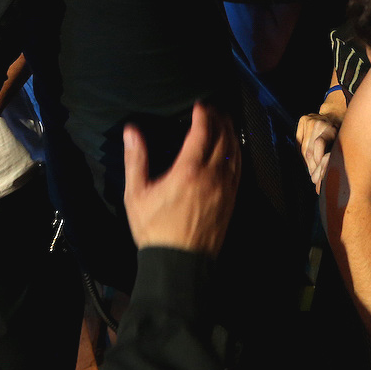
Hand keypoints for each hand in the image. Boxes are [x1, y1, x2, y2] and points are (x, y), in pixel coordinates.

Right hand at [123, 102, 240, 255]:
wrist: (178, 264)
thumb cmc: (154, 229)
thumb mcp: (136, 194)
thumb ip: (136, 160)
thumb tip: (131, 131)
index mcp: (188, 171)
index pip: (203, 132)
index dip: (204, 115)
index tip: (200, 105)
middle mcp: (212, 176)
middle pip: (224, 138)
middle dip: (220, 119)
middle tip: (213, 110)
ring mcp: (225, 189)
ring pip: (235, 152)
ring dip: (231, 134)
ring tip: (225, 123)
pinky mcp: (231, 201)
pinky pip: (239, 170)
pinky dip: (236, 153)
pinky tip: (232, 150)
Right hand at [296, 111, 340, 188]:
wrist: (337, 113)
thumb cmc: (343, 132)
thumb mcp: (345, 143)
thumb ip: (337, 155)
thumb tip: (332, 175)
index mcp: (331, 128)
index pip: (319, 144)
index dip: (317, 160)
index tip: (320, 174)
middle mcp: (320, 122)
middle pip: (309, 150)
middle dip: (312, 167)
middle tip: (315, 178)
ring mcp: (310, 119)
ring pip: (303, 148)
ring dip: (307, 162)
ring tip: (312, 172)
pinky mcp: (303, 120)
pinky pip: (299, 143)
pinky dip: (302, 154)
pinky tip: (308, 161)